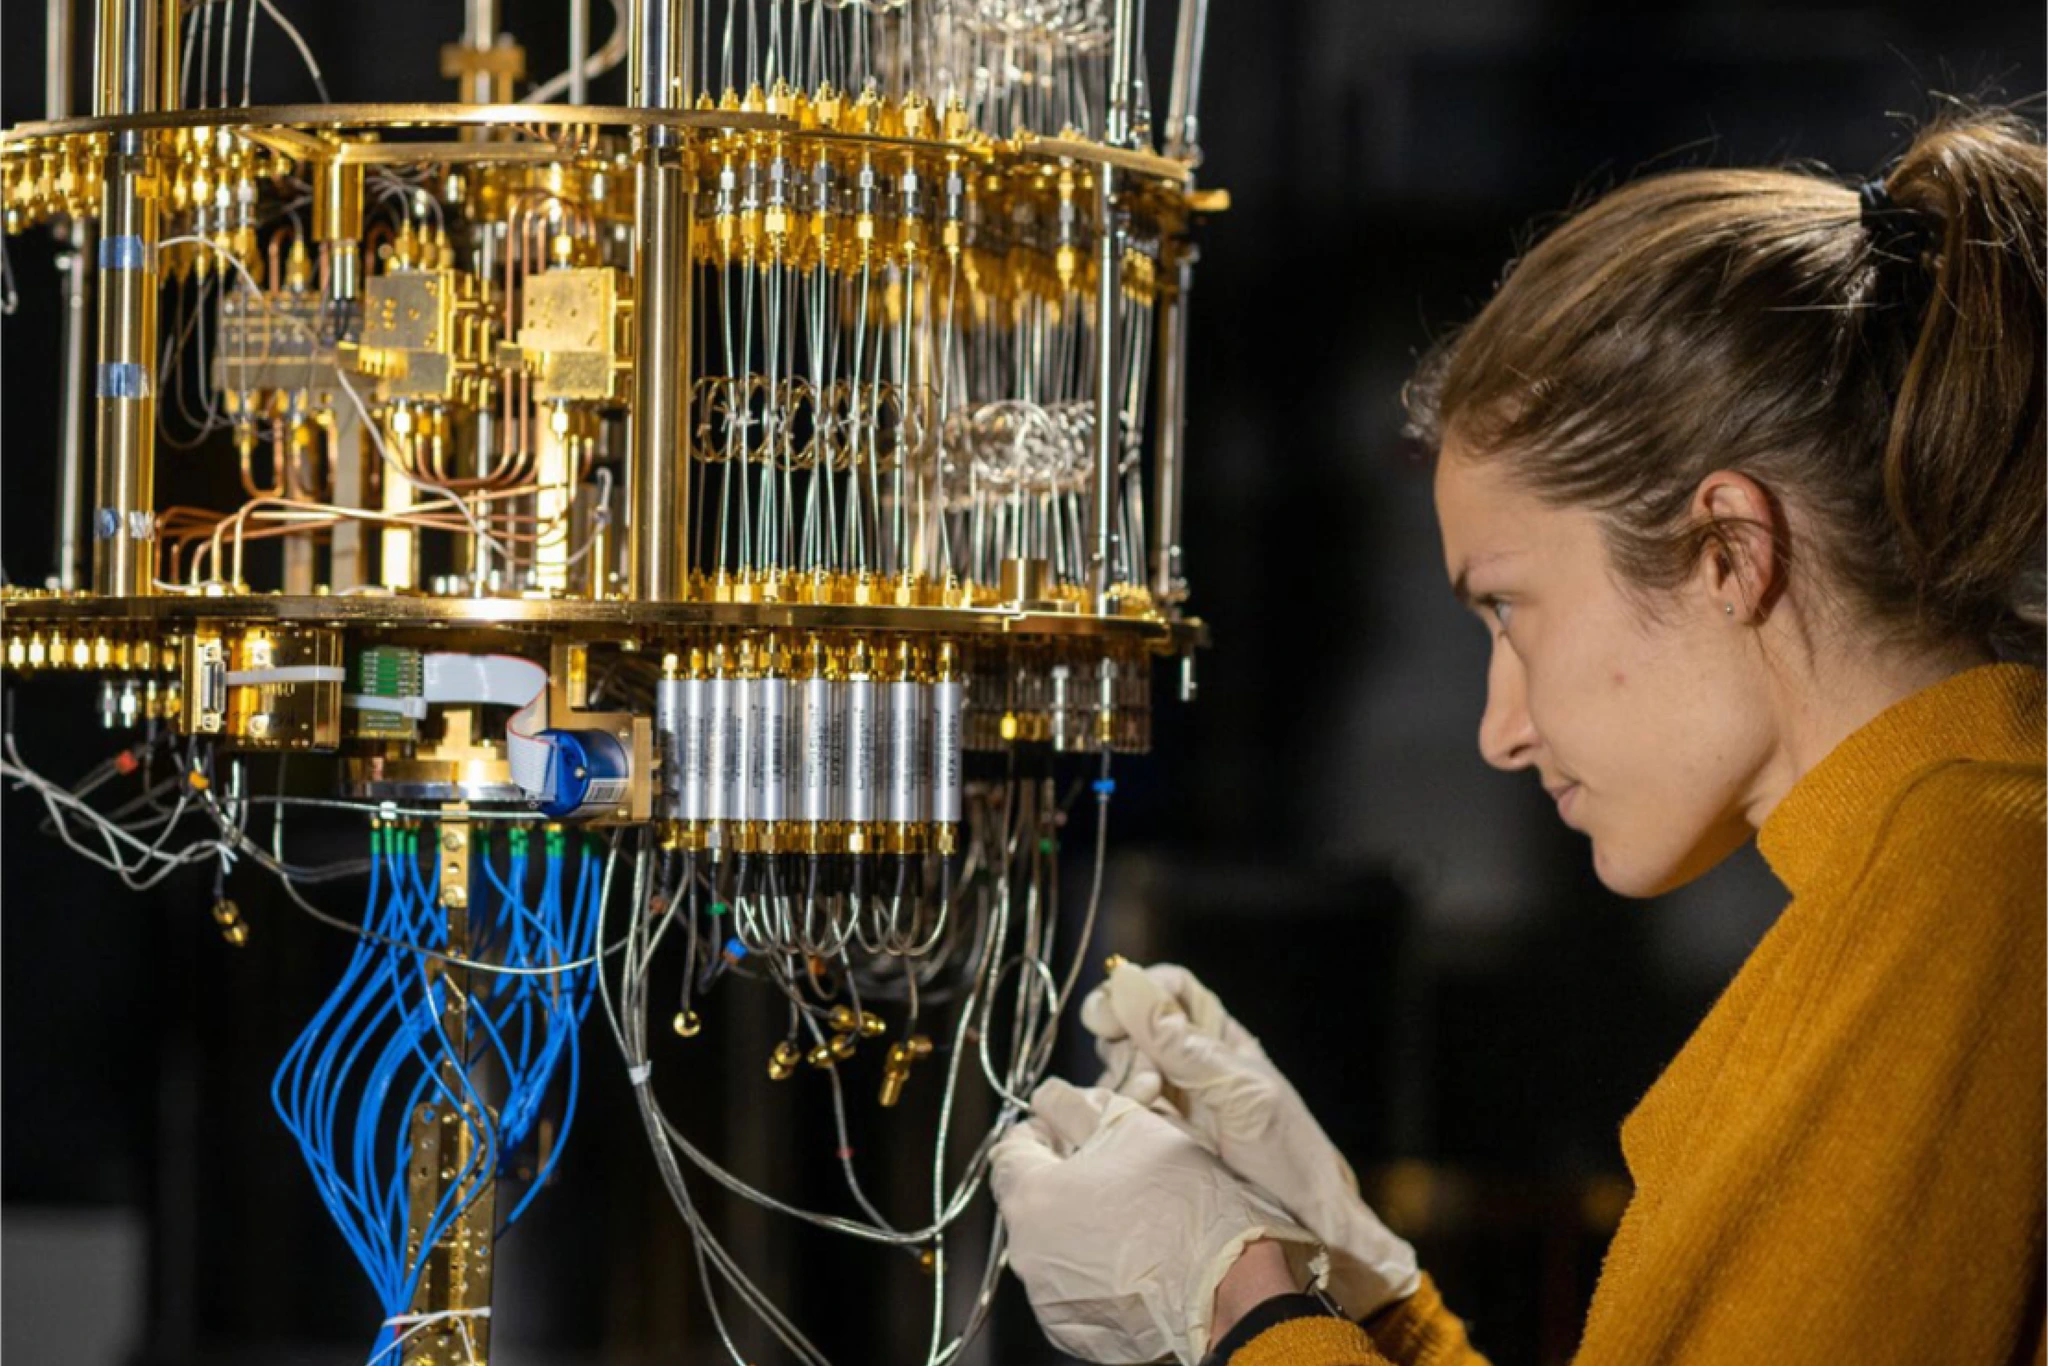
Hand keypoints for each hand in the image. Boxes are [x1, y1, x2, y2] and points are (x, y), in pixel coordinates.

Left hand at [990, 1078, 1325, 1364]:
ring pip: (1050, 1240)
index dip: (1041, 1129)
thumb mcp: (1131, 1128)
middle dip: (1062, 1175)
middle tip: (1110, 1166)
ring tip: (1130, 1211)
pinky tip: (1133, 1250)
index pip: (1010, 1147)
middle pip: (1029, 1195)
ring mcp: (1047, 1296)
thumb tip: (1050, 1096)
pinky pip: (1070, 1282)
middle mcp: (1027, 1252)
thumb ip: (1076, 1107)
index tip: (1068, 1127)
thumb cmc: (1182, 1207)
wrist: (1225, 1287)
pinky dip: (1091, 1263)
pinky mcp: (1073, 1327)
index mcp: (1032, 1197)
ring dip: (1077, 1220)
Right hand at [1081, 961, 1420, 1318]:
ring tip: (1152, 1108)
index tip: (1109, 1016)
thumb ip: (1184, 1044)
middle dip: (1126, 1044)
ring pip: (1119, 1067)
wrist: (1299, 1225)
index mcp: (1219, 1038)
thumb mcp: (1239, 1093)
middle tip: (1146, 1080)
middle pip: (1132, 1024)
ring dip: (1123, 1082)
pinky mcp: (1152, 1135)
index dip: (1135, 991)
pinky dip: (1116, 1113)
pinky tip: (1139, 1129)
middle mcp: (1189, 1061)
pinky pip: (1116, 1110)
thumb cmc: (1287, 1154)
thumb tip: (1129, 983)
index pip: (1169, 988)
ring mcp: (1169, 1099)